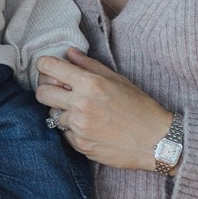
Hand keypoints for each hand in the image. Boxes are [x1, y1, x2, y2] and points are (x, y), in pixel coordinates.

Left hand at [33, 49, 171, 170]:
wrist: (155, 141)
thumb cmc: (140, 107)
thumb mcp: (118, 79)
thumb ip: (90, 65)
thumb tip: (70, 53)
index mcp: (90, 84)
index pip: (50, 67)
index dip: (44, 65)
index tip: (47, 67)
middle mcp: (81, 105)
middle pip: (42, 93)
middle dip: (47, 89)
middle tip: (61, 91)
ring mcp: (79, 127)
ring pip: (52, 115)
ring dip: (63, 112)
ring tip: (84, 113)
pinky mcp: (80, 145)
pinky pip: (64, 133)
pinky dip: (73, 130)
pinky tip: (91, 128)